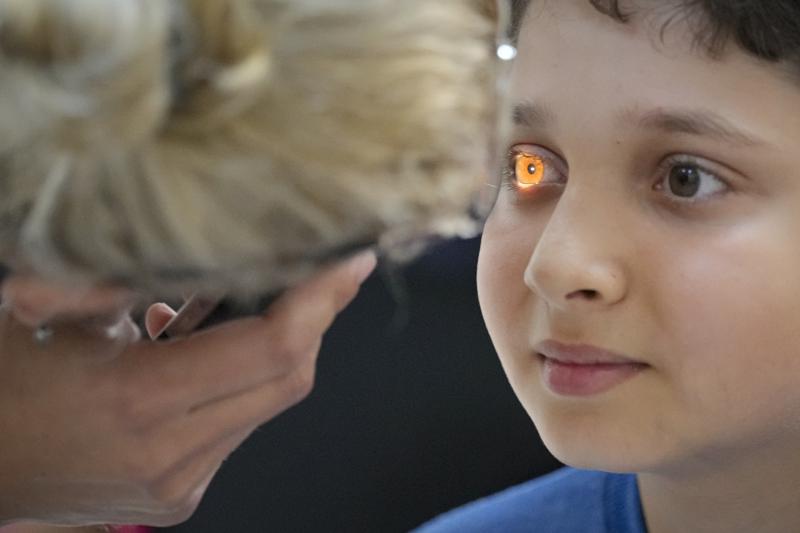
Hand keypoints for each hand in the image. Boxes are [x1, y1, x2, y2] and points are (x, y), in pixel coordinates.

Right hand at [0, 252, 375, 526]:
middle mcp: (169, 454)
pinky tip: (217, 343)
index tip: (349, 258)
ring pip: (269, 402)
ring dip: (278, 347)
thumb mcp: (46, 309)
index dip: (322, 299)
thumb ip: (128, 271)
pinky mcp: (180, 493)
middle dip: (318, 318)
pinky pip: (240, 424)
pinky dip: (243, 379)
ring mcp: (179, 483)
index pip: (271, 347)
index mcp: (137, 400)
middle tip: (328, 269)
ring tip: (262, 296)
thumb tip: (209, 238)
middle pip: (289, 378)